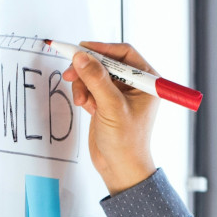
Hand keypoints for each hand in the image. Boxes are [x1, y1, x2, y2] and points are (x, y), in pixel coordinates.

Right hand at [64, 41, 159, 193]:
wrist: (119, 168)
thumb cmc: (126, 142)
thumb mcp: (112, 107)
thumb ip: (96, 79)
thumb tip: (82, 57)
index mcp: (146, 81)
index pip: (123, 53)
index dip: (102, 49)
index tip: (81, 49)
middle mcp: (134, 85)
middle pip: (106, 62)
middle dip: (87, 68)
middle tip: (70, 73)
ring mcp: (119, 94)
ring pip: (94, 75)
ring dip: (83, 84)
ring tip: (81, 101)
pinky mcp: (106, 103)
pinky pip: (90, 87)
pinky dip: (84, 94)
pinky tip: (86, 107)